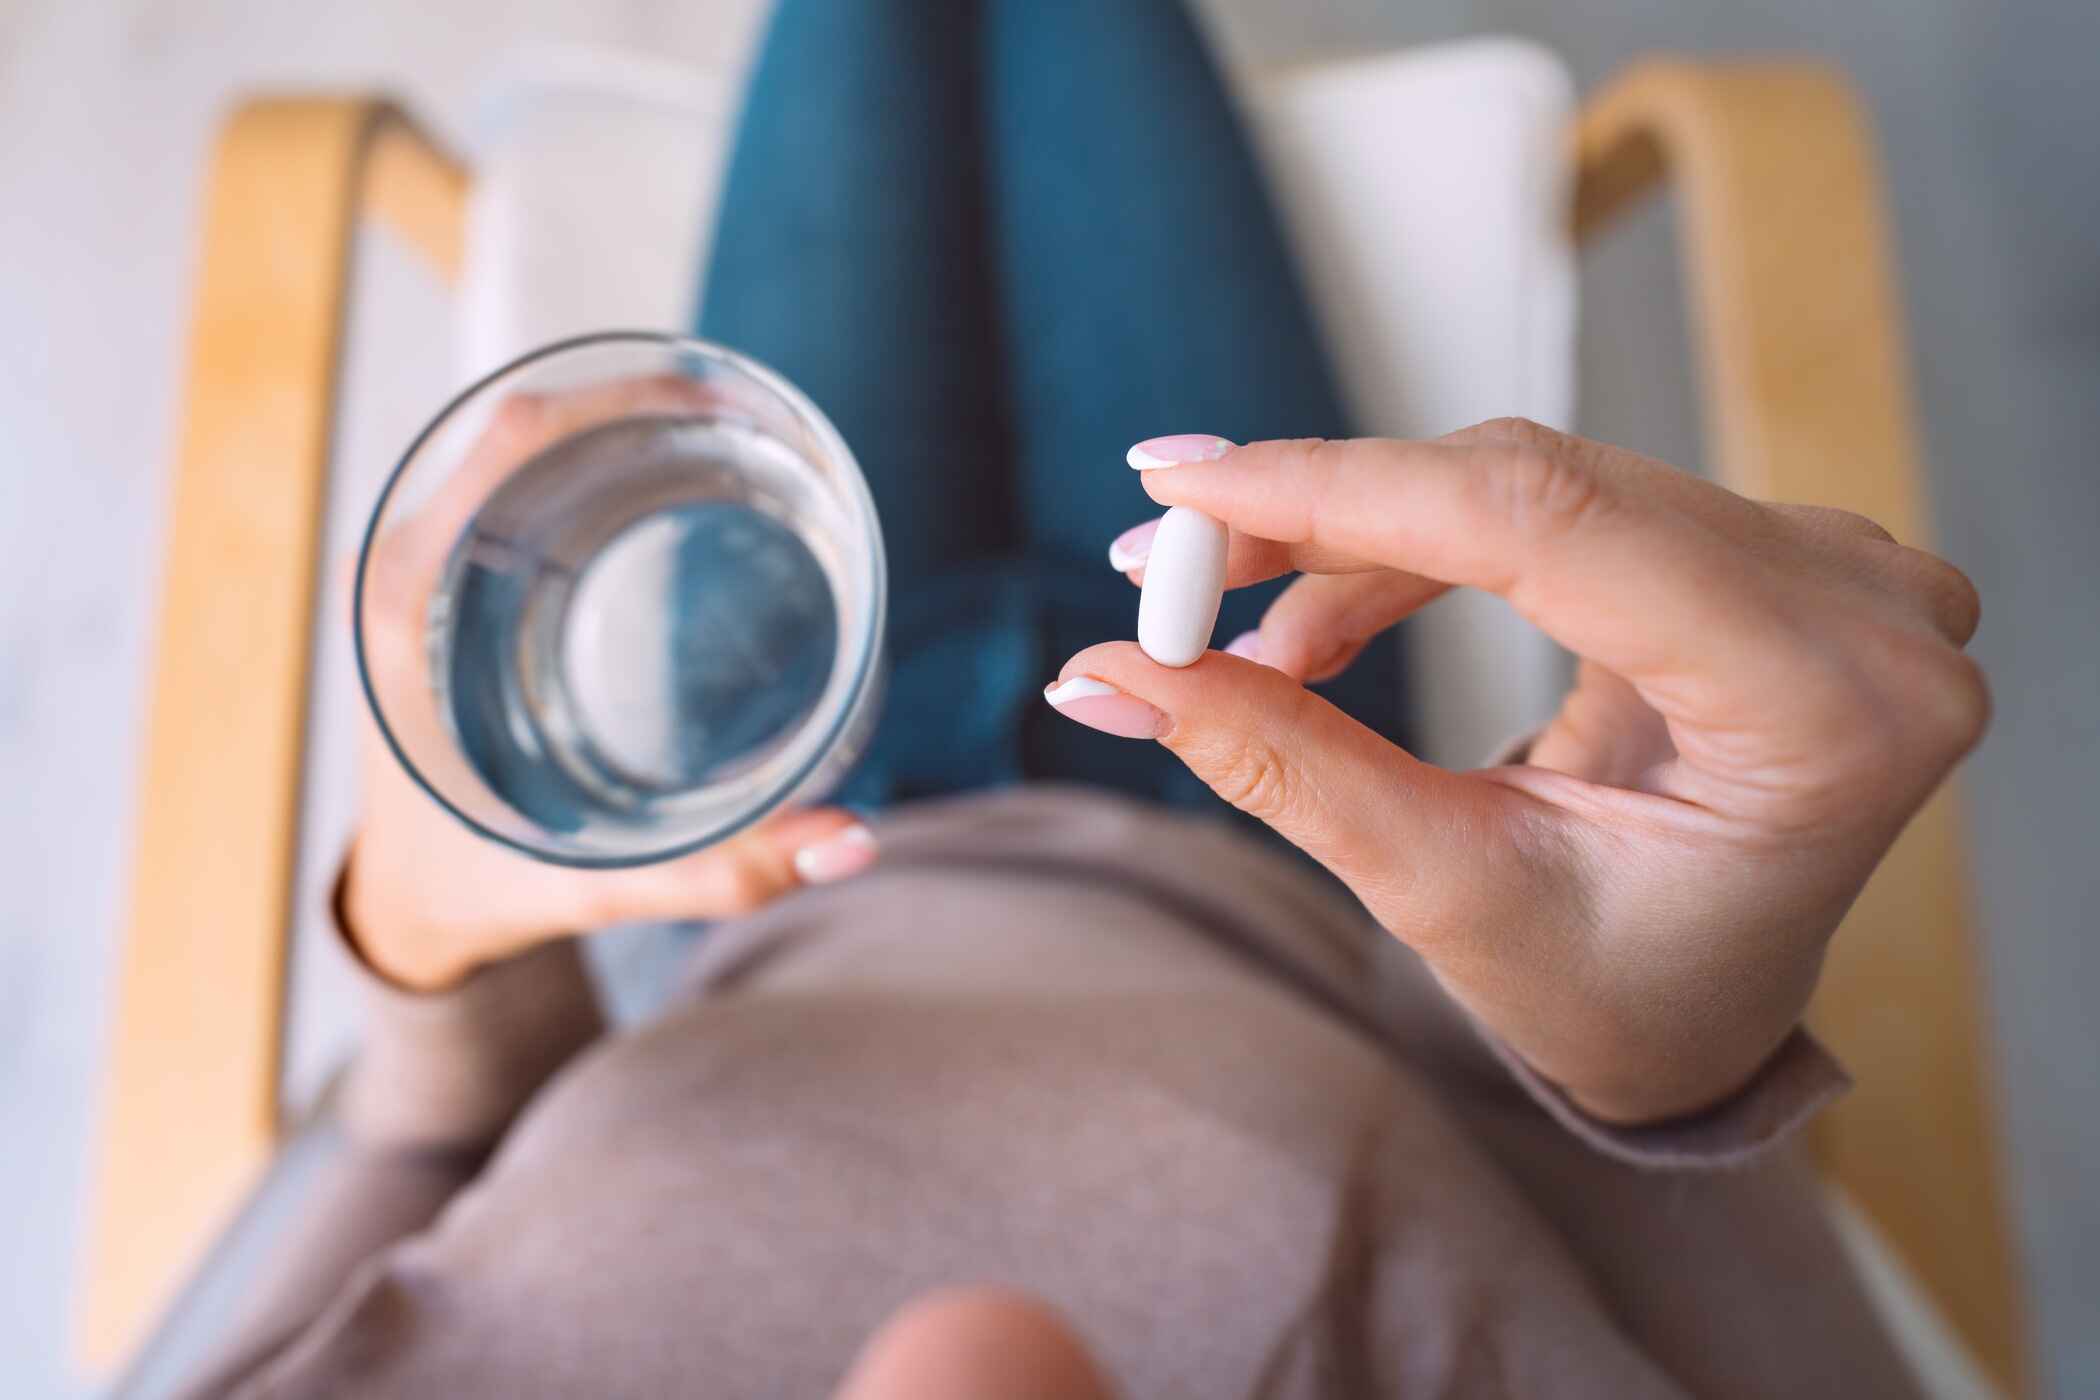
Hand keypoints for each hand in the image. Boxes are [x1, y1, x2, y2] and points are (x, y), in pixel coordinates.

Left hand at [344, 382, 876, 991]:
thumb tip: (853, 840)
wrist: (403, 911)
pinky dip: (604, 469)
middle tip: (756, 430)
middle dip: (645, 409)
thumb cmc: (478, 892)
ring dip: (626, 433)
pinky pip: (521, 488)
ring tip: (735, 445)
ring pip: (525, 450)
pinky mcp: (448, 581)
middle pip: (526, 429)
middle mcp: (403, 568)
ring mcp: (420, 567)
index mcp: (410, 610)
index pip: (511, 443)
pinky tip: (685, 484)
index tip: (727, 406)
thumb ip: (724, 869)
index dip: (621, 400)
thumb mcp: (597, 884)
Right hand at [1058, 420, 1985, 1122]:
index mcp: (1824, 705)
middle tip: (1161, 561)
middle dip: (1322, 513)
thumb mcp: (1446, 891)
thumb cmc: (1614, 988)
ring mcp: (1821, 566)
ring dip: (1359, 537)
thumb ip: (1281, 762)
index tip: (1178, 492)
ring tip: (1231, 633)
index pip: (1546, 525)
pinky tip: (1319, 623)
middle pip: (1535, 488)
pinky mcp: (1759, 553)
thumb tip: (1106, 668)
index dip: (1339, 490)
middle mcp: (1858, 605)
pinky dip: (1418, 548)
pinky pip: (1553, 506)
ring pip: (1529, 486)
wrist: (1710, 1014)